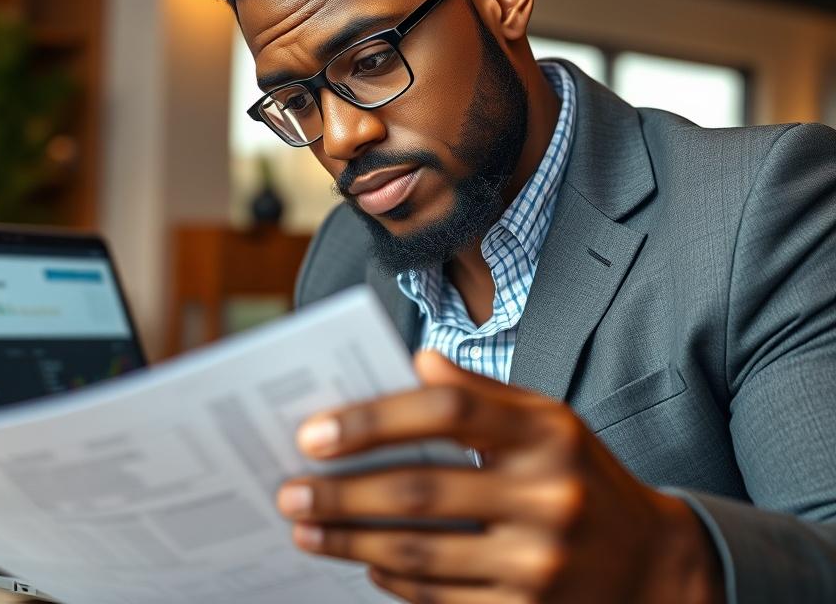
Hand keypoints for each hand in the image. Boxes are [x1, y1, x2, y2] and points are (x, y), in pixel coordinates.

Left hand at [276, 352, 724, 603]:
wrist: (653, 566)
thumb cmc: (581, 476)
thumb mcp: (548, 421)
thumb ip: (482, 391)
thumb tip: (416, 361)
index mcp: (547, 434)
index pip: (447, 410)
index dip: (373, 419)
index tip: (313, 433)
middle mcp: (548, 498)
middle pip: (420, 492)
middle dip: (341, 492)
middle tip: (288, 491)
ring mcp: (540, 564)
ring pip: (419, 553)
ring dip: (349, 540)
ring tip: (304, 527)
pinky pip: (439, 598)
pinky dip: (391, 580)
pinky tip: (362, 561)